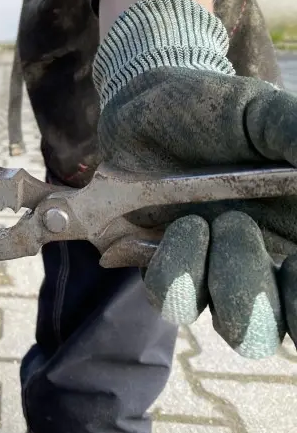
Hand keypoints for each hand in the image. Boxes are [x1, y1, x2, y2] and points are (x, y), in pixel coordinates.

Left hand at [99, 66, 296, 357]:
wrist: (150, 101)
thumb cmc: (219, 109)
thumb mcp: (264, 115)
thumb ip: (293, 134)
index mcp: (295, 234)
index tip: (294, 261)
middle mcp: (258, 262)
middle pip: (263, 332)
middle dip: (252, 300)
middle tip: (234, 225)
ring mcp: (207, 266)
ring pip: (218, 319)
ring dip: (206, 278)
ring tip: (193, 221)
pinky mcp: (160, 262)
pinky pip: (167, 295)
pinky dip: (168, 268)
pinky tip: (169, 225)